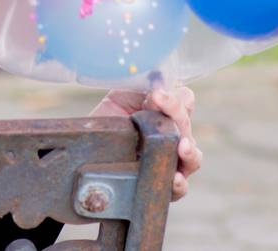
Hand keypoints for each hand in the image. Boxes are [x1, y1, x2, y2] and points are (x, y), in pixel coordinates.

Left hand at [89, 84, 199, 201]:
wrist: (84, 150)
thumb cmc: (106, 121)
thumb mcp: (121, 97)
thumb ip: (143, 89)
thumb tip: (160, 88)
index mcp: (167, 112)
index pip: (185, 101)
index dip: (174, 98)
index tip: (155, 96)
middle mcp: (174, 136)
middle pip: (187, 126)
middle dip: (176, 116)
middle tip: (159, 108)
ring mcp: (170, 161)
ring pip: (193, 158)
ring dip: (190, 151)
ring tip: (182, 147)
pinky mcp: (161, 184)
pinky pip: (180, 188)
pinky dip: (180, 184)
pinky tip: (175, 178)